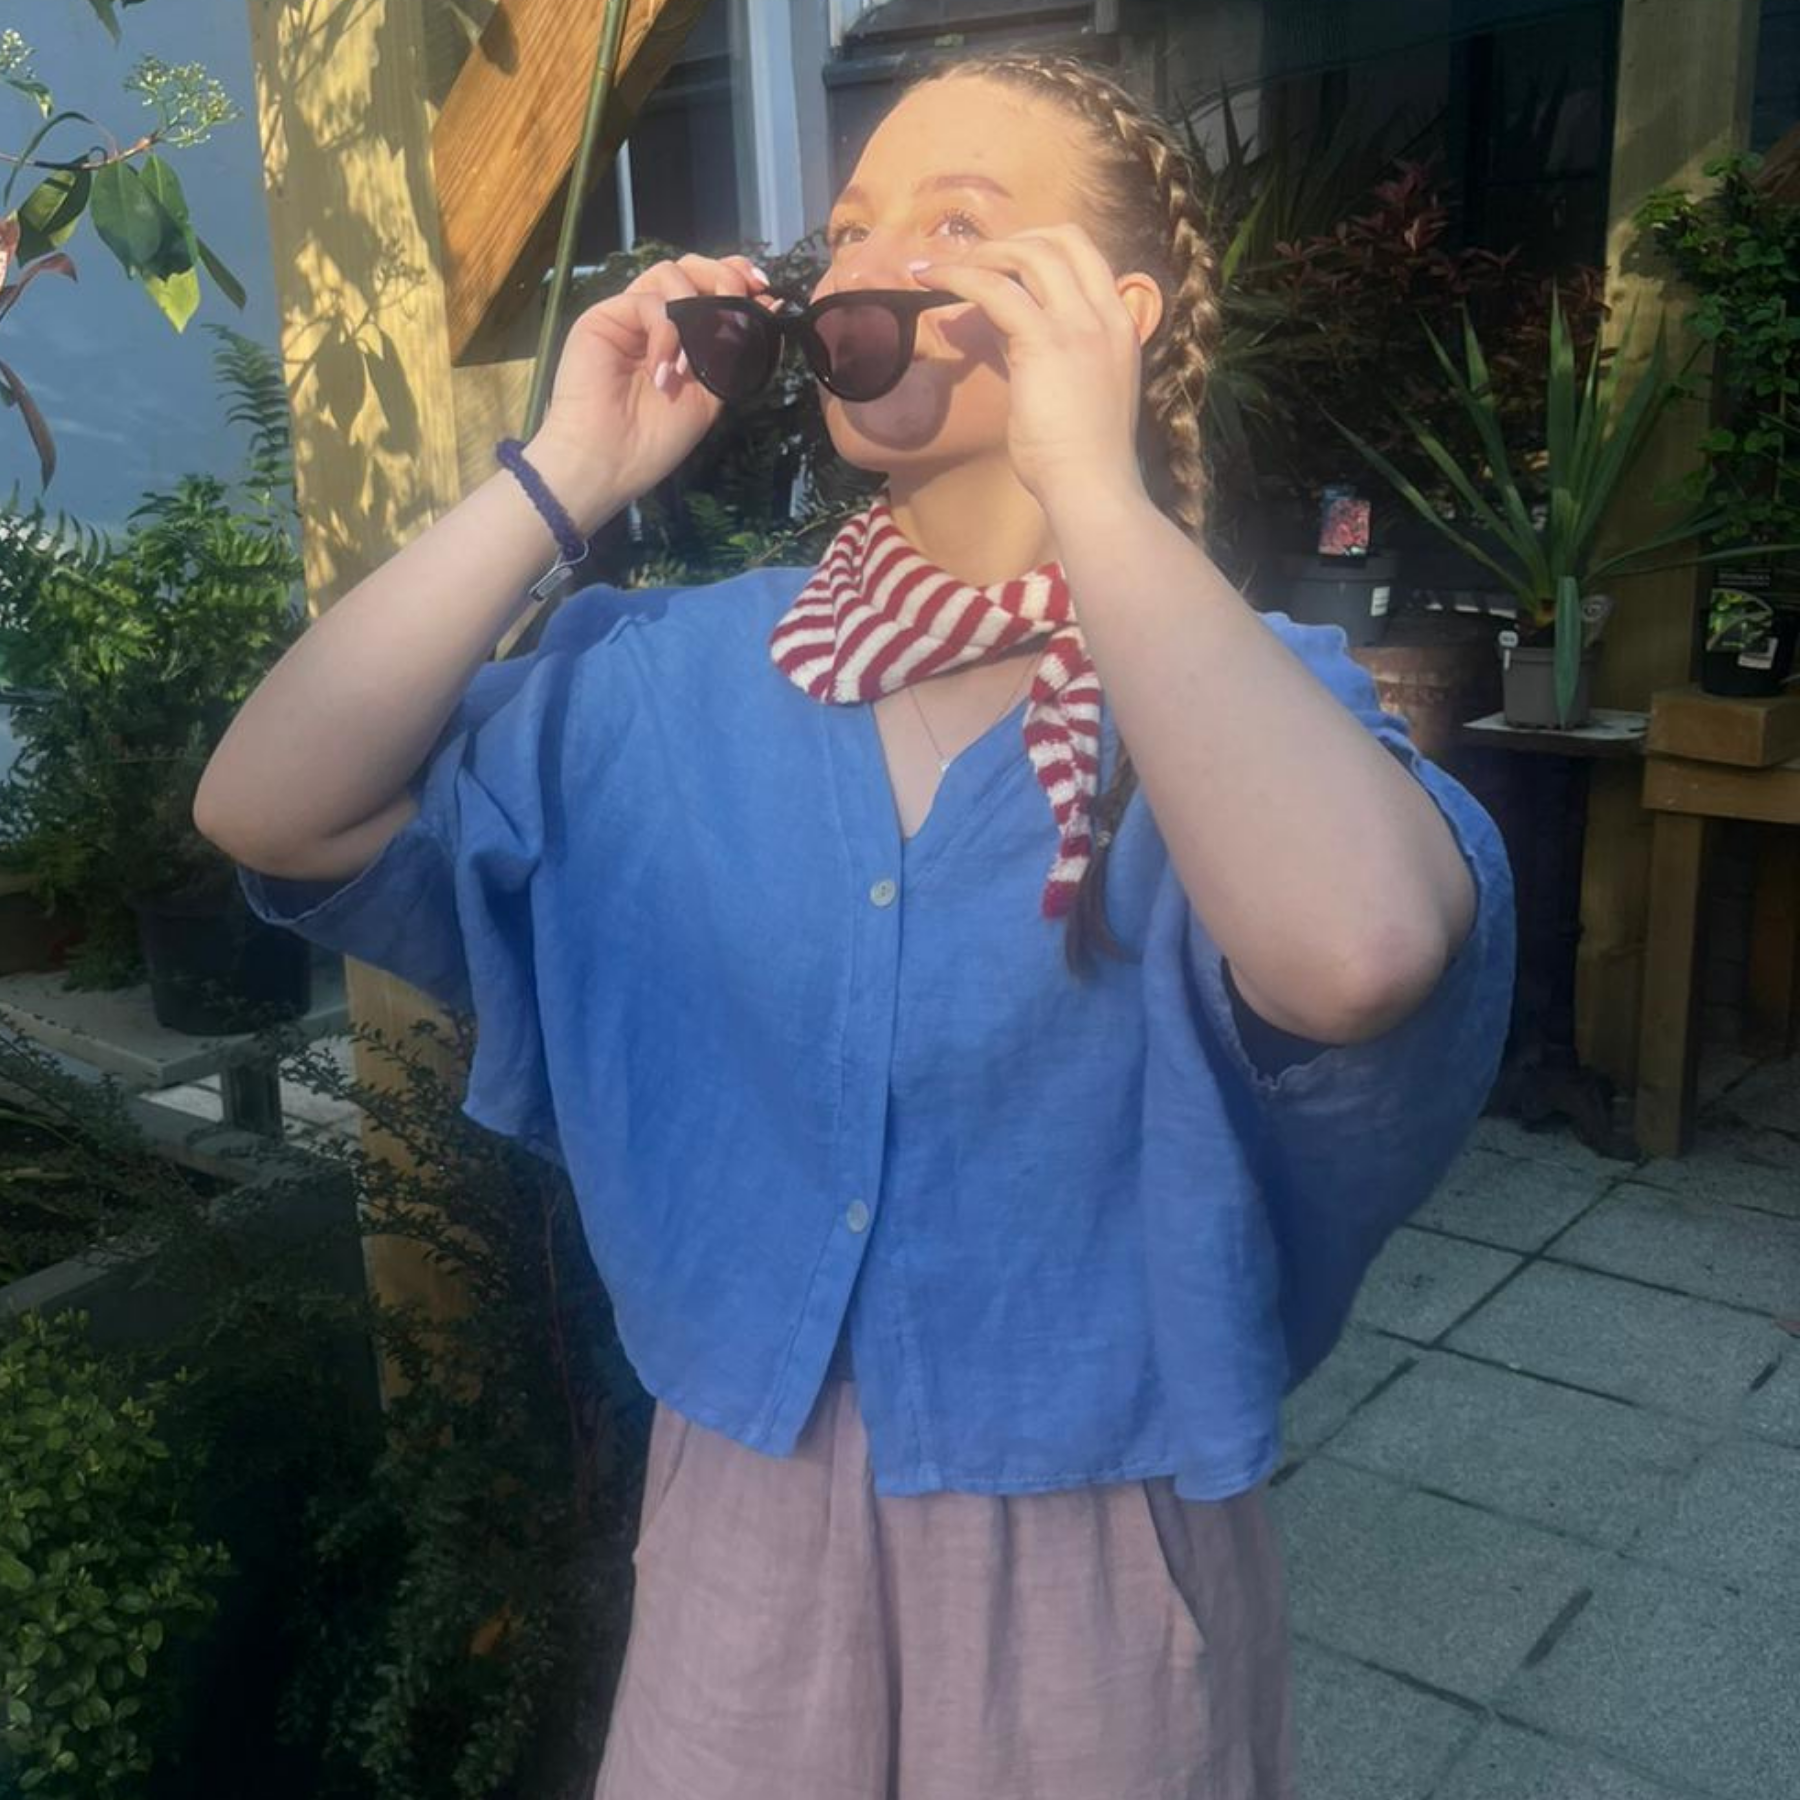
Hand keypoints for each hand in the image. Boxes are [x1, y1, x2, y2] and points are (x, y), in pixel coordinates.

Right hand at [526, 252, 772, 531]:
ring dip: (695, 309)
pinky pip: (649, 302)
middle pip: (691, 267)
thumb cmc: (657, 437)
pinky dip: (667, 333)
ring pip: (670, 272)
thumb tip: (770, 305)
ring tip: (692, 363)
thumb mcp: (712, 393)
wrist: (611, 462)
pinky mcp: (605, 316)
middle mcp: (656, 317)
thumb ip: (736, 350)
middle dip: (723, 278)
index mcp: (682, 333)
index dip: (736, 275)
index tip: (763, 289)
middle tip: (740, 306)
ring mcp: (629, 314)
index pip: (708, 285)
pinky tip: (665, 372)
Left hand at [910, 225, 1153, 513]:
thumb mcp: (1072, 390)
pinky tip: (929, 282)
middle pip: (1064, 239)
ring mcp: (1080, 326)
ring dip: (983, 255)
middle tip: (974, 263)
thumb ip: (1045, 351)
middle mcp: (1105, 316)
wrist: (1092, 488)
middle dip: (1014, 241)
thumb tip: (1004, 325)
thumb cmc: (1080, 459)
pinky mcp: (1045, 342)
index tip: (1004, 266)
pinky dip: (958, 277)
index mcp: (1120, 325)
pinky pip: (996, 289)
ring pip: (1031, 254)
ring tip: (946, 271)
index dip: (1042, 248)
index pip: (1086, 257)